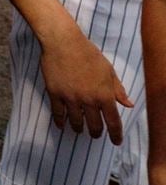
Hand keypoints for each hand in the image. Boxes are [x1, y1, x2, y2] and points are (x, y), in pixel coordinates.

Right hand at [39, 29, 132, 144]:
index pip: (113, 121)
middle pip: (94, 125)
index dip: (116, 134)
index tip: (116, 141)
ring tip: (79, 130)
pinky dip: (60, 122)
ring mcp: (71, 98)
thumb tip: (128, 104)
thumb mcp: (108, 70)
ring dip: (78, 129)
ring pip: (76, 122)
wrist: (63, 43)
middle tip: (95, 134)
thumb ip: (118, 89)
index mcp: (104, 94)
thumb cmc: (88, 54)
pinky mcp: (55, 94)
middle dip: (96, 133)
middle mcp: (88, 100)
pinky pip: (58, 113)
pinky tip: (61, 125)